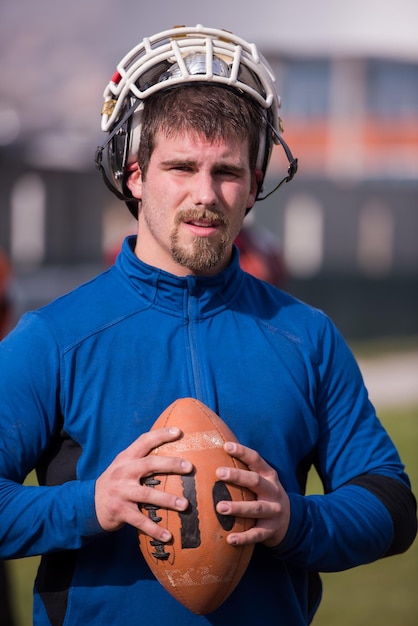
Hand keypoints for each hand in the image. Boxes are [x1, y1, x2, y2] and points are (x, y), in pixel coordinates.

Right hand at [95, 427, 191, 541]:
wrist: (88, 504)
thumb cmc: (115, 482)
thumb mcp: (123, 466)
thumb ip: (141, 459)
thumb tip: (171, 451)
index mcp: (126, 458)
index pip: (144, 441)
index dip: (160, 435)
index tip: (179, 431)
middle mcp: (123, 472)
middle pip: (149, 464)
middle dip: (170, 464)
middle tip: (189, 467)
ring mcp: (121, 492)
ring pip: (147, 495)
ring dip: (167, 500)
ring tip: (185, 505)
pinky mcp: (120, 511)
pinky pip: (140, 521)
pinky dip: (154, 529)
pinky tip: (168, 536)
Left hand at [215, 442, 289, 547]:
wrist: (289, 522)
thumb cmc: (264, 495)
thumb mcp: (261, 480)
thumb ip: (244, 470)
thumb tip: (215, 453)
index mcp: (269, 476)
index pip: (256, 460)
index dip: (242, 452)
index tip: (226, 446)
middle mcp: (273, 492)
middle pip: (256, 481)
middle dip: (238, 476)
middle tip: (219, 473)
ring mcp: (274, 511)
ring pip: (256, 508)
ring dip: (238, 508)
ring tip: (220, 507)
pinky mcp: (271, 530)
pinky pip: (257, 534)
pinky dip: (244, 537)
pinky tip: (230, 539)